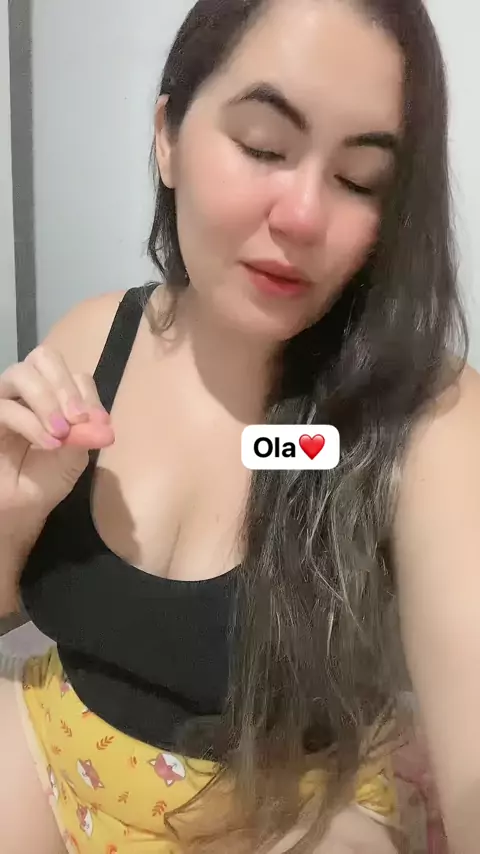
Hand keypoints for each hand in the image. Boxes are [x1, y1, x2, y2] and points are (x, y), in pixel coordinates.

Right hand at [0, 345, 113, 545]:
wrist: (19, 509)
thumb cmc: (45, 480)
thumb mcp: (74, 456)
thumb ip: (86, 434)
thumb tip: (102, 424)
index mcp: (52, 394)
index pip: (72, 374)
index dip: (87, 394)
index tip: (99, 423)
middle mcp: (24, 389)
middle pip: (44, 358)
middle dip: (66, 387)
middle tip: (78, 419)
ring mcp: (2, 399)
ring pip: (21, 373)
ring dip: (47, 401)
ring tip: (61, 432)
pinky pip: (5, 407)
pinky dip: (31, 423)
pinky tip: (49, 443)